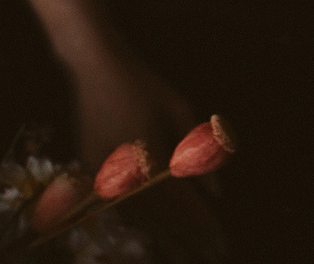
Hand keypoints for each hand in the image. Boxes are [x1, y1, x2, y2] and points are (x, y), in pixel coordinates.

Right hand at [70, 48, 226, 261]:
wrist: (94, 68)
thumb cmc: (143, 84)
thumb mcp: (179, 108)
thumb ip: (199, 150)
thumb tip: (216, 192)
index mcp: (151, 156)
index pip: (182, 201)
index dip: (202, 225)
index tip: (221, 242)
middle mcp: (127, 172)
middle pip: (161, 217)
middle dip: (186, 240)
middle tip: (209, 258)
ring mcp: (105, 175)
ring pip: (138, 217)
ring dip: (162, 238)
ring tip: (182, 256)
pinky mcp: (91, 172)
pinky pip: (120, 206)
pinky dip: (140, 223)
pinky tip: (154, 233)